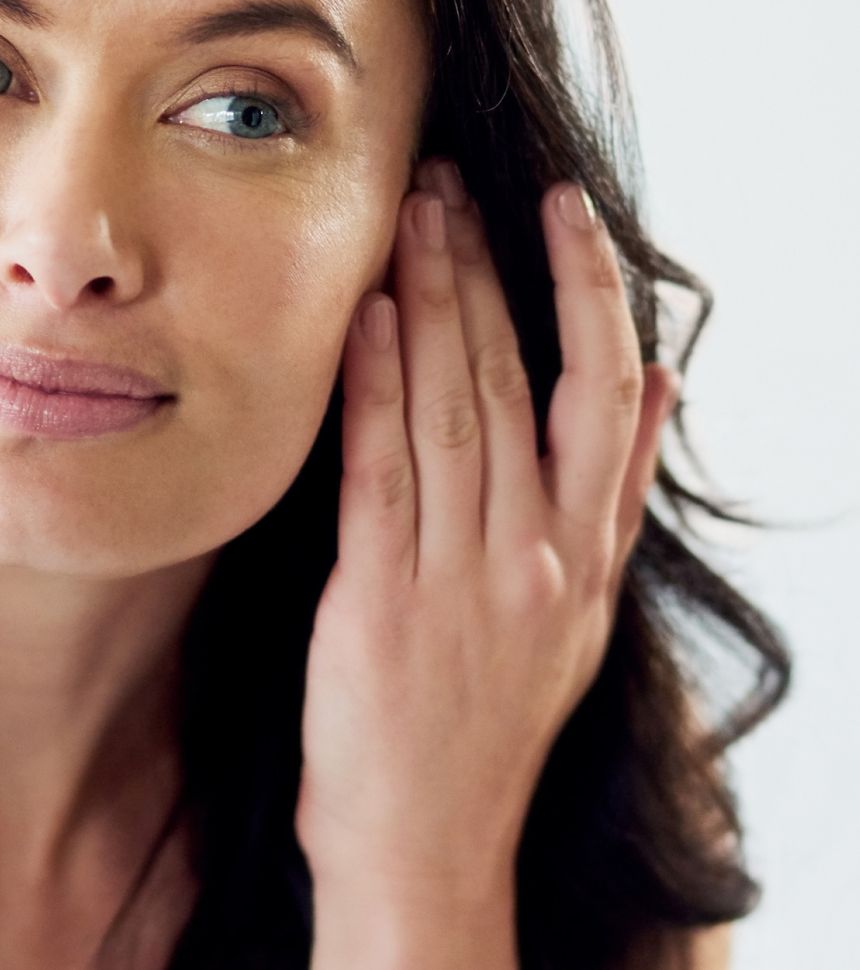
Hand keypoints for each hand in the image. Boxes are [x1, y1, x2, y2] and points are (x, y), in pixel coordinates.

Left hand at [294, 157, 679, 900]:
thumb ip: (614, 498)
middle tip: (450, 183)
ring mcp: (459, 576)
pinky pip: (381, 471)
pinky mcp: (380, 598)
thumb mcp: (580, 612)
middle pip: (515, 379)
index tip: (561, 211)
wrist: (425, 841)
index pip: (605, 393)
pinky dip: (372, 386)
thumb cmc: (489, 717)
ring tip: (410, 217)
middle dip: (481, 270)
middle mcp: (534, 556)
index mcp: (584, 554)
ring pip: (451, 407)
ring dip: (428, 303)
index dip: (587, 292)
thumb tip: (663, 384)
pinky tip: (361, 318)